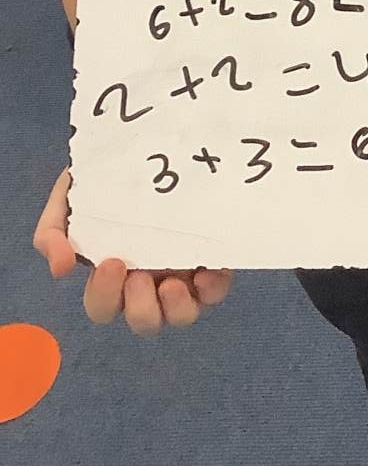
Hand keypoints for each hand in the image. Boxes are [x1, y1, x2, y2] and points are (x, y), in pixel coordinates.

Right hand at [32, 168, 232, 334]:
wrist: (152, 144)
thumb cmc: (105, 179)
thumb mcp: (69, 199)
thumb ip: (52, 233)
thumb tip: (60, 269)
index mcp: (113, 274)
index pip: (103, 306)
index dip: (106, 295)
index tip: (112, 262)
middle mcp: (148, 282)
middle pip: (144, 321)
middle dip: (140, 307)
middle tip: (140, 275)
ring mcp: (181, 275)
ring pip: (182, 316)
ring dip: (176, 308)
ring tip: (173, 283)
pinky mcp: (213, 262)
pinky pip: (216, 291)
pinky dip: (213, 289)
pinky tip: (207, 271)